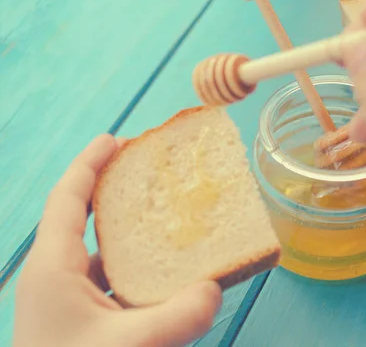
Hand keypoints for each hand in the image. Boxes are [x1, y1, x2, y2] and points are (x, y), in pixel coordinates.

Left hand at [14, 135, 221, 346]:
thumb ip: (173, 319)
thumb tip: (215, 290)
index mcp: (52, 269)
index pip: (68, 198)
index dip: (90, 163)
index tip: (117, 138)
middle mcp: (58, 278)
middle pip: (86, 219)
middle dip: (118, 193)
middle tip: (153, 174)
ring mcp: (72, 303)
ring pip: (105, 256)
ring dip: (135, 237)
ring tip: (171, 222)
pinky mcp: (87, 325)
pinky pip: (116, 286)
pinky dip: (141, 274)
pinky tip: (170, 279)